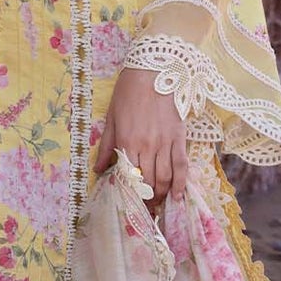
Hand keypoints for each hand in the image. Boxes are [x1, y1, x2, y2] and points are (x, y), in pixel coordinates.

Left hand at [93, 67, 188, 209]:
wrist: (155, 70)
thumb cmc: (129, 91)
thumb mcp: (112, 117)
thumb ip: (107, 146)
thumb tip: (98, 170)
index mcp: (127, 141)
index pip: (128, 177)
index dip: (129, 195)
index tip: (129, 207)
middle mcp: (146, 146)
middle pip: (147, 182)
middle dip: (146, 200)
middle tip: (145, 211)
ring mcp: (165, 142)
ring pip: (164, 177)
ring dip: (161, 195)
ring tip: (158, 205)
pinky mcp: (179, 137)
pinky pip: (181, 165)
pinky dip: (180, 183)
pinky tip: (177, 196)